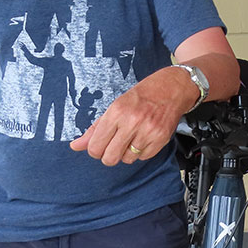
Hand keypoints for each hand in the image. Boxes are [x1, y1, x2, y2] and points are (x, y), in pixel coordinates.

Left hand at [70, 68, 192, 165]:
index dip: (95, 149)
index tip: (100, 144)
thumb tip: (75, 146)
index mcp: (117, 111)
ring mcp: (148, 131)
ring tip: (132, 137)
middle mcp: (132, 122)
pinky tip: (144, 137)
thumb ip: (95, 128)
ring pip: (127, 159)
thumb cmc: (142, 96)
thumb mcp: (115, 106)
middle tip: (115, 144)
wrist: (172, 88)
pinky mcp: (161, 139)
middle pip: (110, 158)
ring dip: (127, 152)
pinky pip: (143, 157)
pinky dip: (141, 151)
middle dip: (109, 155)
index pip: (95, 146)